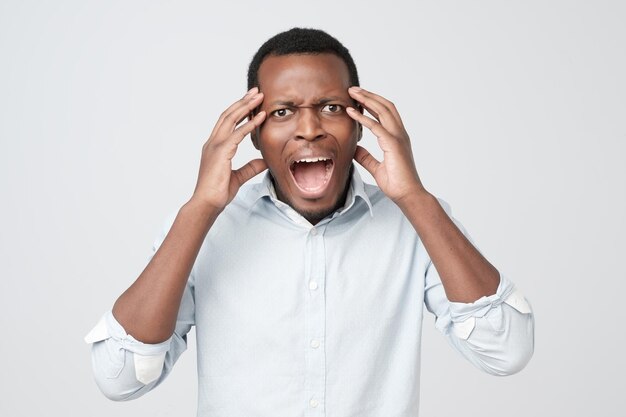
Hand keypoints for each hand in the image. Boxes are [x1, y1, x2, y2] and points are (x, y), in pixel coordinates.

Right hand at [191, 87, 266, 210]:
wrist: (207, 203)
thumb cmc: (218, 192)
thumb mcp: (238, 177)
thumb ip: (251, 167)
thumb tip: (264, 161)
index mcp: (215, 147)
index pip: (227, 122)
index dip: (239, 110)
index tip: (251, 101)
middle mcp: (213, 142)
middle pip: (228, 115)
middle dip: (242, 101)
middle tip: (256, 91)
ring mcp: (215, 146)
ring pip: (230, 119)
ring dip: (246, 106)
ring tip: (259, 97)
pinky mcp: (220, 152)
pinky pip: (237, 134)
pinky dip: (249, 124)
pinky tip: (260, 118)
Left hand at [347, 86, 425, 203]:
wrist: (407, 195)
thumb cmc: (396, 183)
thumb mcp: (376, 167)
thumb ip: (366, 157)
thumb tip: (354, 149)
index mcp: (397, 138)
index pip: (386, 113)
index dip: (372, 103)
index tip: (358, 98)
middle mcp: (399, 134)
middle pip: (385, 106)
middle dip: (369, 95)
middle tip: (353, 89)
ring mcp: (398, 137)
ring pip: (383, 110)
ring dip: (366, 99)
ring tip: (352, 93)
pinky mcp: (393, 144)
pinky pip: (376, 126)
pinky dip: (363, 117)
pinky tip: (351, 112)